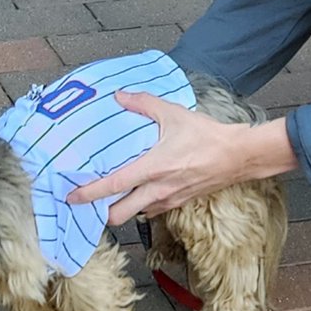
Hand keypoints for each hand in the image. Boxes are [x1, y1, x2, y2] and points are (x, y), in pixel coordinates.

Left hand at [66, 89, 295, 223]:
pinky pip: (154, 210)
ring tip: (113, 197)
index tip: (71, 196)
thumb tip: (120, 95)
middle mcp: (157, 189)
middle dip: (102, 212)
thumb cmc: (207, 136)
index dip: (89, 193)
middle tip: (91, 202)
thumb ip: (144, 104)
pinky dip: (142, 205)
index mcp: (152, 168)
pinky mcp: (180, 202)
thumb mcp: (174, 114)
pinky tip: (141, 191)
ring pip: (137, 214)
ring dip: (123, 209)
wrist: (238, 155)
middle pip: (120, 215)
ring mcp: (169, 199)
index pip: (113, 186)